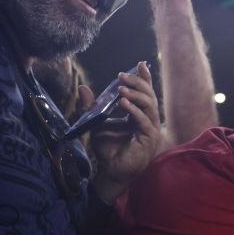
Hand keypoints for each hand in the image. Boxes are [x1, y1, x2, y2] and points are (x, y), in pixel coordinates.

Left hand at [90, 62, 161, 202]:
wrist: (110, 170)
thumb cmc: (107, 149)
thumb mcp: (96, 123)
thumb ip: (91, 107)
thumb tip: (83, 88)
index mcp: (139, 115)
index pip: (145, 94)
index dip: (144, 79)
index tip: (140, 64)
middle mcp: (147, 121)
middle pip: (149, 96)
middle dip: (137, 84)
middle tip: (122, 75)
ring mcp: (150, 130)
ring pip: (150, 106)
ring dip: (136, 95)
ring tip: (121, 89)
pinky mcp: (149, 140)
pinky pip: (144, 122)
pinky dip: (134, 111)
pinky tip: (123, 104)